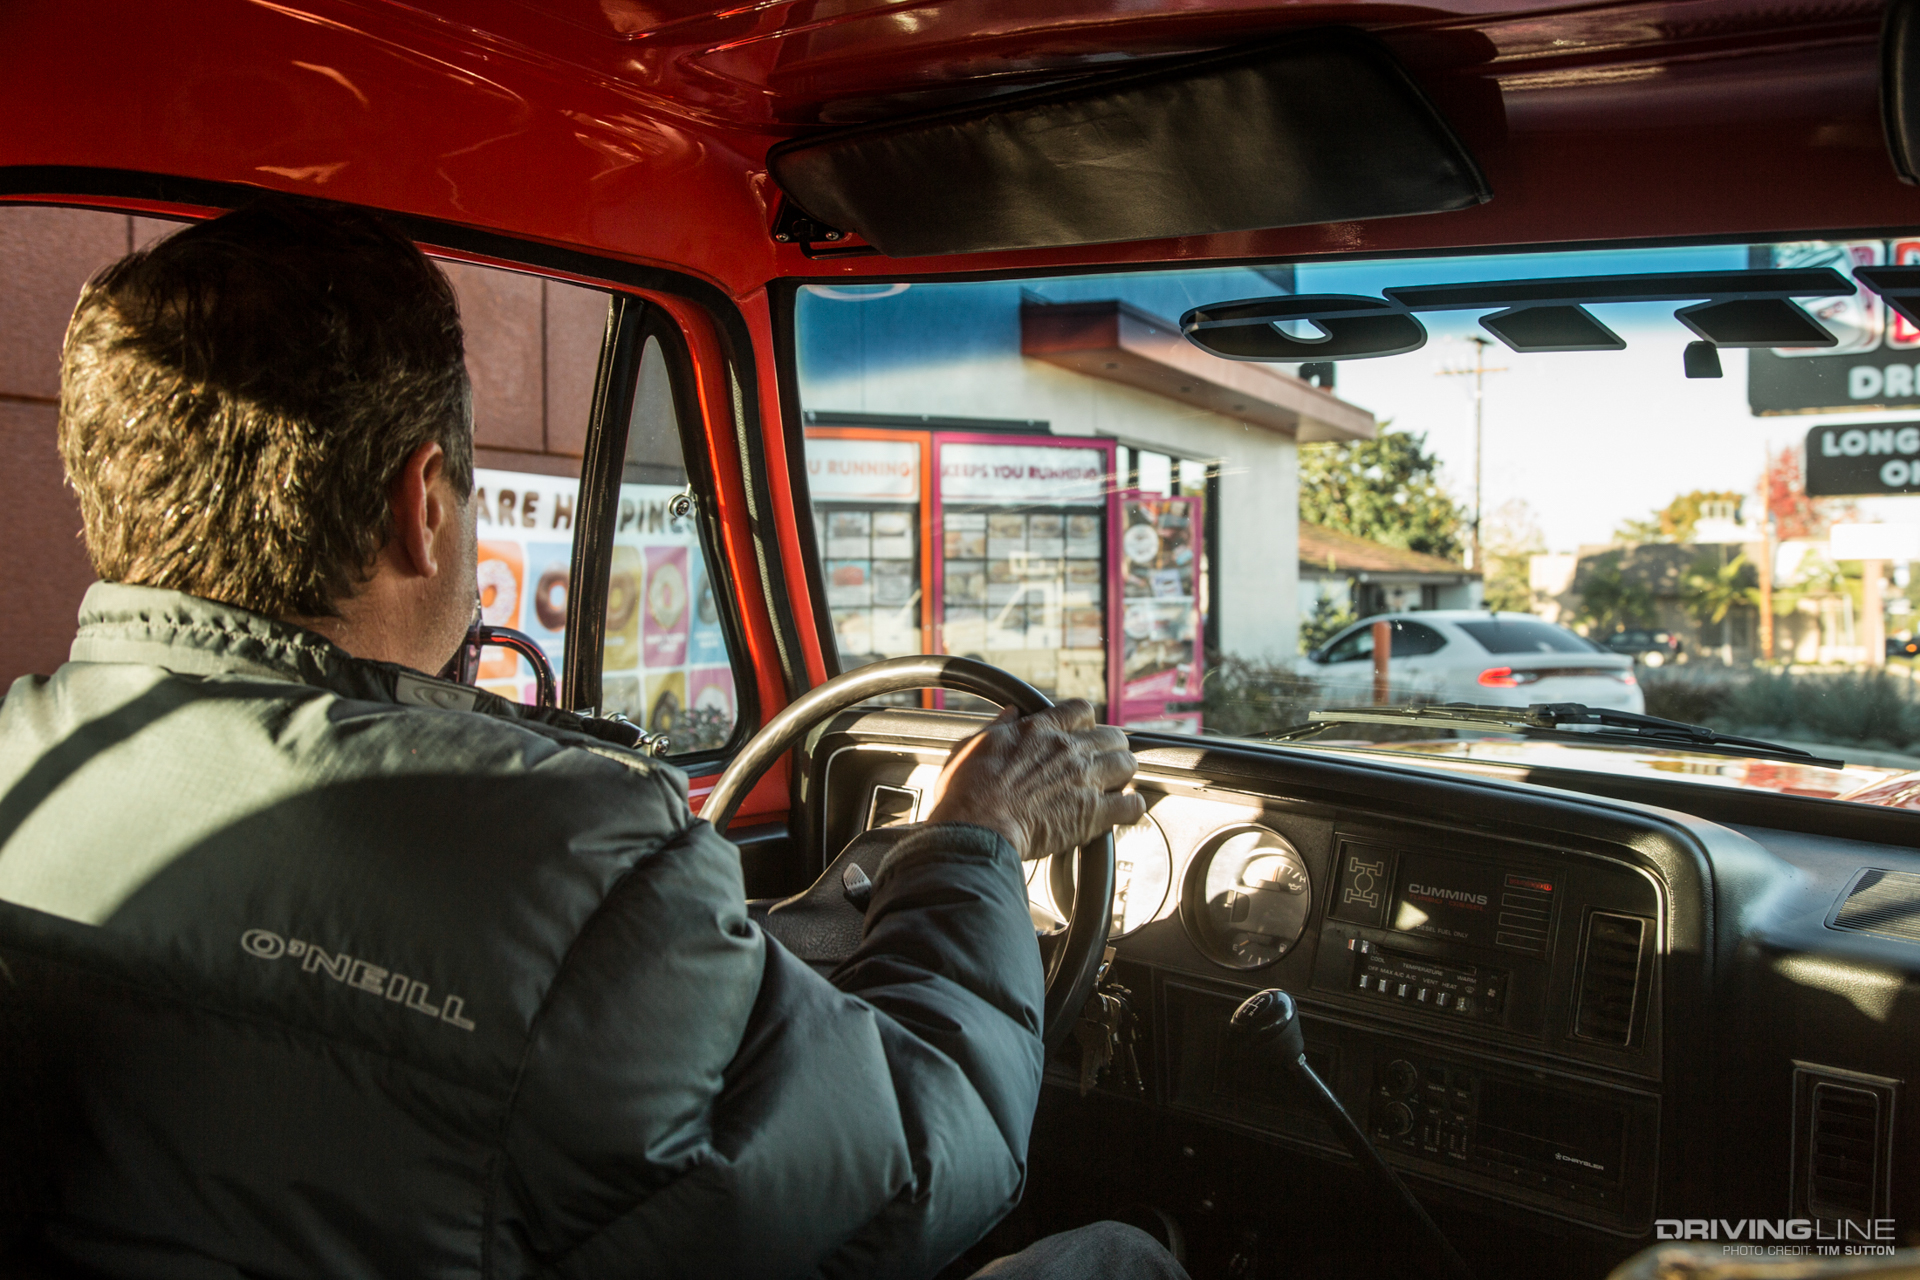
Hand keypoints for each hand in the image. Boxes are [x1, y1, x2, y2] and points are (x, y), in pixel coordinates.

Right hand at [926, 699, 1143, 860]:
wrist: (976, 830)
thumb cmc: (966, 793)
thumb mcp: (973, 745)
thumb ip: (998, 726)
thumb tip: (1010, 712)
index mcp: (1039, 731)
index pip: (1081, 710)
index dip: (1086, 722)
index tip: (1083, 732)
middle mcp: (1067, 750)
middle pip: (1112, 735)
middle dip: (1111, 747)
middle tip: (1103, 760)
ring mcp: (1084, 780)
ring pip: (1127, 764)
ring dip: (1124, 773)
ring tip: (1117, 783)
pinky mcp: (1093, 814)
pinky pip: (1132, 805)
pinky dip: (1132, 807)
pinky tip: (1127, 810)